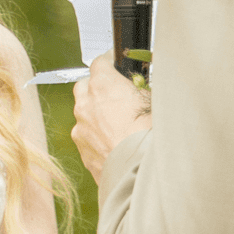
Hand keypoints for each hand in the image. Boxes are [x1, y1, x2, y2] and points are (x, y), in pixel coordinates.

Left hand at [72, 56, 149, 181]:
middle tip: (114, 95)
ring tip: (116, 124)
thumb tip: (139, 86)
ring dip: (95, 114)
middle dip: (96, 88)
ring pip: (83, 113)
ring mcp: (80, 128)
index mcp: (102, 85)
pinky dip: (95, 136)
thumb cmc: (150, 134)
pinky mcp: (81, 149)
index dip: (109, 63)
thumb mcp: (154, 100)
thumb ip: (140, 88)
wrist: (140, 171)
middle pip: (84, 86)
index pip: (99, 62)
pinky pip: (86, 136)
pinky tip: (113, 142)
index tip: (115, 66)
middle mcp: (85, 104)